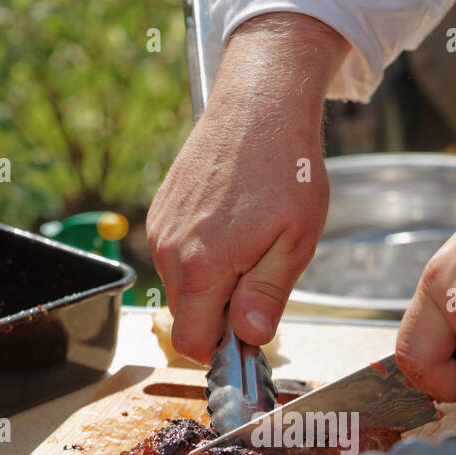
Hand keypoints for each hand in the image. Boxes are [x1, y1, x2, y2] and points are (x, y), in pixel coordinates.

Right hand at [147, 14, 348, 363]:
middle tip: (261, 279)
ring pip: (182, 287)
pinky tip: (233, 226)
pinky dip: (202, 256)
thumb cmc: (286, 170)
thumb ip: (267, 297)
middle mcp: (170, 251)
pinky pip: (177, 256)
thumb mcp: (295, 243)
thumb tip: (249, 339)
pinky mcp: (161, 211)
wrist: (259, 104)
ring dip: (213, 283)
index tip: (250, 332)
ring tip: (251, 244)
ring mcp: (161, 229)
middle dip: (220, 314)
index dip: (222, 348)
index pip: (192, 343)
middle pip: (186, 316)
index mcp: (202, 267)